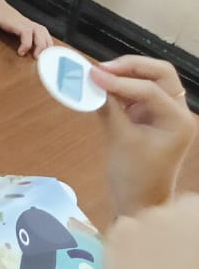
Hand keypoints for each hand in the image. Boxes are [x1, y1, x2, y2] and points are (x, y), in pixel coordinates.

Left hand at [0, 0, 51, 55]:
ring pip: (43, 30)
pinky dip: (45, 39)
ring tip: (43, 56)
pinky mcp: (25, 23)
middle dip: (41, 45)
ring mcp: (25, 21)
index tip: (21, 53)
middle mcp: (22, 20)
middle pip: (40, 31)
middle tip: (37, 58)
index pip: (26, 31)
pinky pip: (40, 31)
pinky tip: (43, 49)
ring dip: (46, 43)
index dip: (27, 43)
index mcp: (12, 20)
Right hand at [93, 56, 196, 216]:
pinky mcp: (146, 116)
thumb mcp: (121, 140)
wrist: (138, 202)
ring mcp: (161, 113)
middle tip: (101, 68)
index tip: (93, 76)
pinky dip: (118, 86)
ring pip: (149, 79)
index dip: (121, 81)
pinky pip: (134, 92)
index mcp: (179, 120)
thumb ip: (108, 107)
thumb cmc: (135, 176)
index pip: (151, 90)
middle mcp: (176, 112)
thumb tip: (90, 81)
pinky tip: (100, 87)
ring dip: (125, 74)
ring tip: (98, 75)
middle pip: (160, 74)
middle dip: (131, 66)